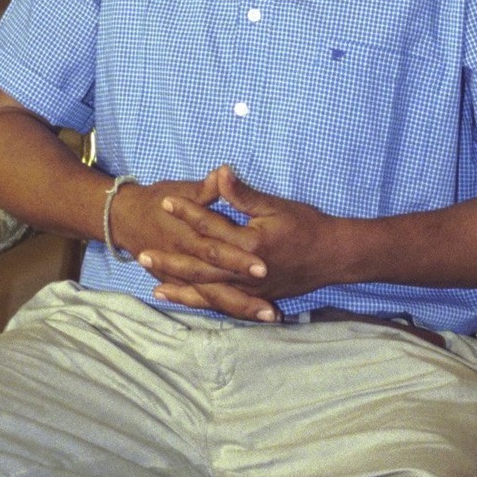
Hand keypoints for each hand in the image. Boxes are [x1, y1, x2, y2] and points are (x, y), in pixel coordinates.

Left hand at [125, 166, 338, 317]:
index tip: (165, 201)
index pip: (210, 226)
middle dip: (171, 262)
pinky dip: (202, 302)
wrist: (334, 255)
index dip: (187, 211)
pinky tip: (186, 301)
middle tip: (143, 254)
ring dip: (181, 289)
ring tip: (155, 286)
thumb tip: (221, 172)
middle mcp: (247, 272)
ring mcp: (251, 289)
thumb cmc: (306, 226)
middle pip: (201, 267)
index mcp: (250, 245)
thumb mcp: (275, 205)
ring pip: (209, 292)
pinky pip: (223, 303)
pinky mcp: (256, 298)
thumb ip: (243, 194)